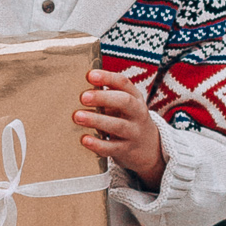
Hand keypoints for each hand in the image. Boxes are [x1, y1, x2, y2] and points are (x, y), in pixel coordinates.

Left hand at [76, 69, 164, 190]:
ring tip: (77, 116)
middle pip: (124, 102)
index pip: (123, 83)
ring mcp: (134, 133)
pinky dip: (98, 144)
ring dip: (97, 120)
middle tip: (83, 97)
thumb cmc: (127, 120)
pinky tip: (84, 139)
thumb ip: (107, 96)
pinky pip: (112, 148)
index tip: (90, 75)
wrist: (149, 148)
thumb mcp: (124, 105)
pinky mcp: (126, 150)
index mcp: (135, 97)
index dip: (107, 78)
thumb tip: (76, 87)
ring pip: (118, 126)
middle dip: (103, 98)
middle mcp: (138, 113)